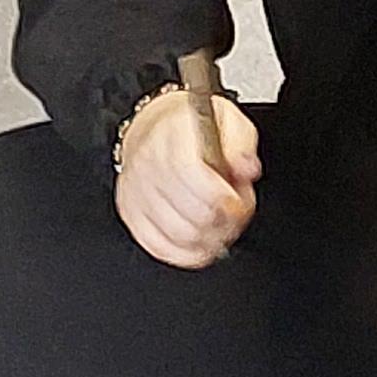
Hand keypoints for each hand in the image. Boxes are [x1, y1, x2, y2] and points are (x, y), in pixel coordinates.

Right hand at [114, 82, 261, 268]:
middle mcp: (147, 165)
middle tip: (235, 216)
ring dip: (208, 240)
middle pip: (189, 213)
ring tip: (221, 228)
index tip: (239, 202)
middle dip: (222, 223)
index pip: (194, 178)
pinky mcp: (130, 212)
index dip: (224, 199)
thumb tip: (247, 168)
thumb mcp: (229, 122)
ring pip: (176, 235)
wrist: (158, 127)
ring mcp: (135, 192)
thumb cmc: (194, 127)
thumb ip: (242, 145)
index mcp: (172, 138)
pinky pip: (158, 247)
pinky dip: (185, 253)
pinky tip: (201, 244)